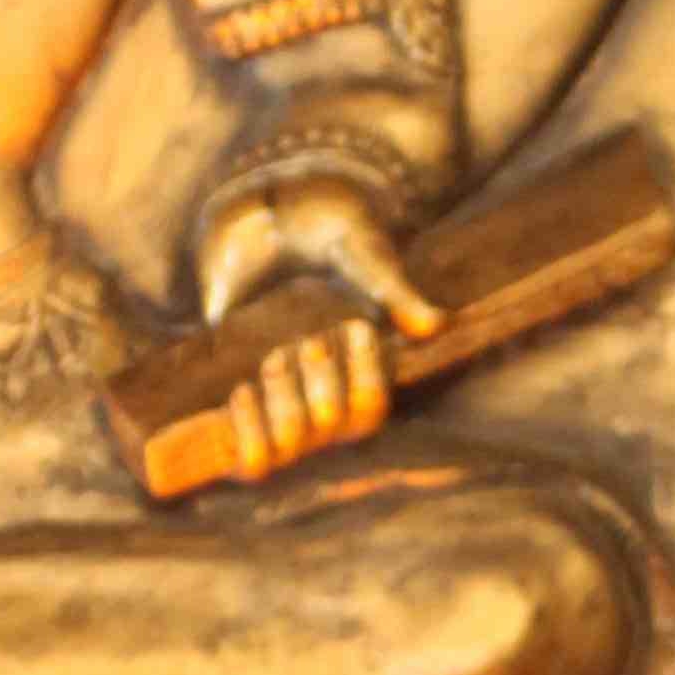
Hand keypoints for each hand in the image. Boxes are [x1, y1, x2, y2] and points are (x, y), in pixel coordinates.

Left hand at [187, 171, 444, 481]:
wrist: (274, 222)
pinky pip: (244, 452)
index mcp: (361, 369)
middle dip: (320, 387)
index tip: (358, 328)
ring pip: (286, 445)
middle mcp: (324, 397)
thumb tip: (434, 325)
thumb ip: (394, 291)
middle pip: (329, 427)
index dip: (366, 382)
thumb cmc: (332, 238)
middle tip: (312, 342)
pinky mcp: (240, 404)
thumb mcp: (363, 255)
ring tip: (276, 359)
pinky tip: (242, 393)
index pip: (370, 409)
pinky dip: (242, 431)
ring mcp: (280, 404)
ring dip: (282, 405)